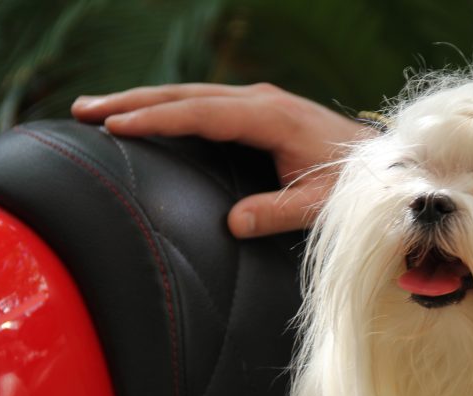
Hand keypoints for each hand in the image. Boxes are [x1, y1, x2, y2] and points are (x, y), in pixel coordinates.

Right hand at [72, 83, 365, 235]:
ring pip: (192, 96)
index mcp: (272, 118)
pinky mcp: (261, 112)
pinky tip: (147, 118)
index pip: (201, 113)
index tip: (116, 124)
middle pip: (186, 95)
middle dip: (133, 100)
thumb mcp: (323, 206)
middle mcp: (262, 101)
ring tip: (98, 110)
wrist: (387, 164)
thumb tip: (232, 223)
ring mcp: (261, 103)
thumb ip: (280, 212)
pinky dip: (170, 109)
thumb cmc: (357, 186)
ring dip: (146, 101)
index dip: (157, 118)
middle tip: (85, 110)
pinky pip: (205, 105)